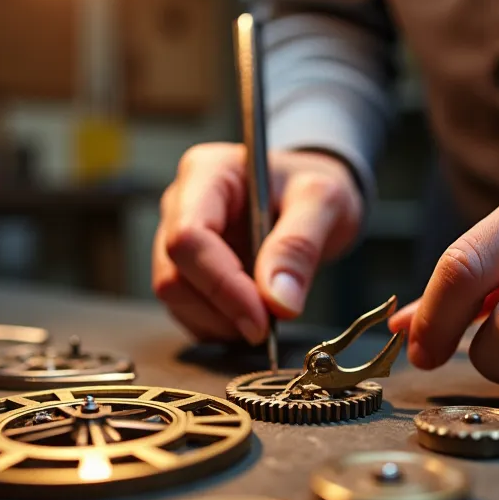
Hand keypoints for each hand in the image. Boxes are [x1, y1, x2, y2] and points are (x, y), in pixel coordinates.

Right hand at [152, 143, 362, 342]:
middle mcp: (181, 205)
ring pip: (176, 297)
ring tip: (265, 315)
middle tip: (268, 325)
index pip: (189, 236)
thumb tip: (278, 299)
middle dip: (223, 308)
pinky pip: (186, 312)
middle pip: (174, 272)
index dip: (221, 283)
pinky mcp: (184, 271)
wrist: (309, 200)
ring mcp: (177, 239)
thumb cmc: (311, 187)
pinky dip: (219, 326)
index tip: (261, 317)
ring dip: (221, 320)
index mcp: (206, 173)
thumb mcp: (323, 201)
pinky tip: (251, 315)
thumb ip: (300, 245)